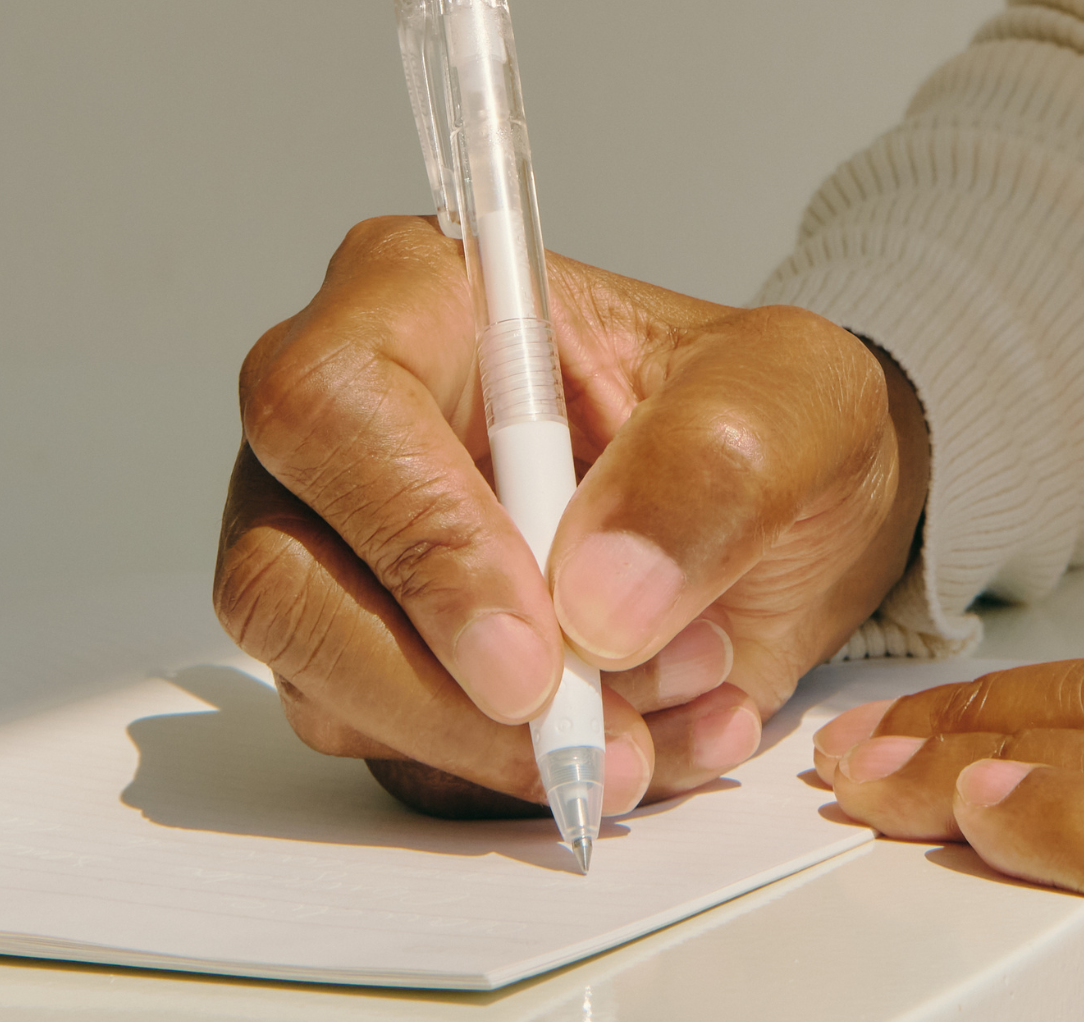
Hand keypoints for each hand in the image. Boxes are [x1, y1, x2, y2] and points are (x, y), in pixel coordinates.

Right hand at [214, 216, 927, 816]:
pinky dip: (530, 778)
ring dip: (510, 742)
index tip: (535, 648)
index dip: (419, 540)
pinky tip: (656, 737)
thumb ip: (710, 471)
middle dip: (443, 690)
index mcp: (418, 305)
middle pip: (283, 581)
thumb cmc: (769, 425)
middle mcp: (350, 435)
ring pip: (332, 693)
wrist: (797, 525)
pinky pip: (403, 758)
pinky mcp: (382, 670)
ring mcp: (350, 562)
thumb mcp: (800, 405)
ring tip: (677, 703)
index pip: (333, 409)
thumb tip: (592, 602)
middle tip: (595, 737)